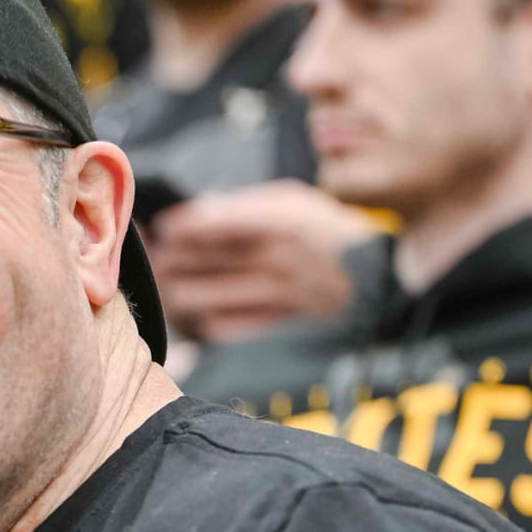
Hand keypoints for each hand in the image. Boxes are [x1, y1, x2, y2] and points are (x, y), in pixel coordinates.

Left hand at [148, 180, 374, 343]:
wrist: (375, 281)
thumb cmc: (324, 233)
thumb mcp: (291, 202)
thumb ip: (240, 206)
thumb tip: (187, 217)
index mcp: (279, 222)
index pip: (211, 225)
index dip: (178, 228)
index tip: (162, 229)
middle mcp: (276, 260)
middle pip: (197, 262)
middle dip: (166, 260)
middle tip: (157, 257)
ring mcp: (275, 298)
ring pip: (199, 298)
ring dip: (175, 291)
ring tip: (170, 285)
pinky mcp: (273, 329)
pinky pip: (218, 328)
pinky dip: (199, 320)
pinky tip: (195, 312)